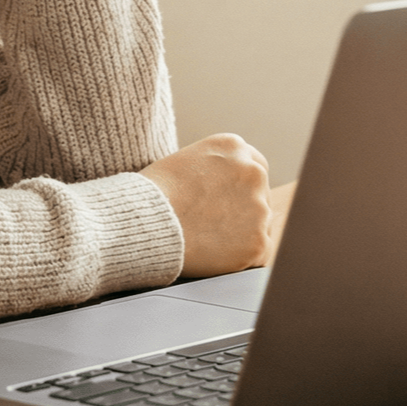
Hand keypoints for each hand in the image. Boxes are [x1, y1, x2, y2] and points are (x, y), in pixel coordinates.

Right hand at [138, 134, 276, 278]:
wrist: (146, 223)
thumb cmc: (153, 194)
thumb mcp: (186, 161)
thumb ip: (215, 169)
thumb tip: (225, 190)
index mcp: (234, 146)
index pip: (253, 167)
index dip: (239, 188)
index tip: (226, 202)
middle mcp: (253, 172)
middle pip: (259, 196)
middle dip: (242, 211)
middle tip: (213, 225)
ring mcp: (259, 208)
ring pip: (259, 225)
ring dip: (241, 234)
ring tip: (207, 239)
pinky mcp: (259, 242)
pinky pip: (257, 254)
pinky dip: (241, 259)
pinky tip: (215, 255)